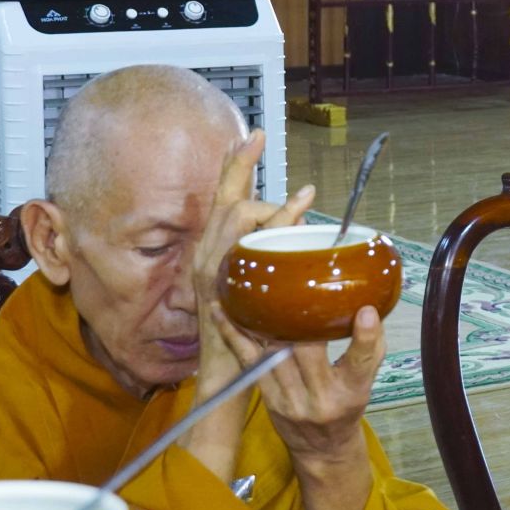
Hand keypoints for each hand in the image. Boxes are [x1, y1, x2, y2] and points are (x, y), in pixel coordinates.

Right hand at [188, 132, 314, 380]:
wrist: (227, 373)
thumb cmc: (245, 334)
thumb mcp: (251, 290)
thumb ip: (264, 260)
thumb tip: (296, 231)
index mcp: (215, 254)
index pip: (221, 204)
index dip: (231, 171)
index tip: (244, 140)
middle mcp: (207, 256)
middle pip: (223, 201)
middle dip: (238, 165)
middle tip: (256, 136)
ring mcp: (213, 269)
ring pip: (240, 216)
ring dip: (273, 206)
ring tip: (301, 202)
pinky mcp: (224, 284)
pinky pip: (251, 243)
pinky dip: (279, 220)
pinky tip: (301, 205)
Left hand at [213, 307, 379, 509]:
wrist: (323, 448)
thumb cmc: (348, 404)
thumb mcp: (367, 380)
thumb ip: (369, 346)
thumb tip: (367, 303)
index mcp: (353, 391)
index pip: (360, 363)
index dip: (364, 337)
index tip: (366, 311)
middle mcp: (320, 398)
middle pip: (308, 352)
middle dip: (301, 319)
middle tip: (295, 285)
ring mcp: (289, 400)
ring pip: (274, 353)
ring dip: (263, 320)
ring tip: (254, 287)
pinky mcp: (266, 397)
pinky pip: (248, 361)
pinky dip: (234, 335)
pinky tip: (221, 312)